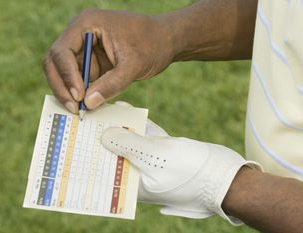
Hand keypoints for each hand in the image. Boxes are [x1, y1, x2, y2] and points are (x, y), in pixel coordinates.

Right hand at [43, 9, 174, 112]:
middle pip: (56, 61)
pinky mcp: (92, 61)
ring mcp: (85, 48)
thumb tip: (88, 104)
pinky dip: (81, 92)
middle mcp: (80, 33)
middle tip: (74, 108)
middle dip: (62, 85)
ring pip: (64, 72)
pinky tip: (88, 105)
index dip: (66, 75)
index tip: (79, 96)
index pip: (62, 50)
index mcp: (87, 24)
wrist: (167, 41)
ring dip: (70, 91)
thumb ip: (111, 84)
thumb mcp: (133, 65)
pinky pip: (79, 78)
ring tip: (81, 110)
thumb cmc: (152, 43)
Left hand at [101, 121, 261, 224]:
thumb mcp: (155, 157)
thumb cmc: (190, 172)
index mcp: (134, 185)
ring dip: (120, 127)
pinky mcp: (166, 151)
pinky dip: (138, 125)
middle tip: (87, 117)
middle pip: (116, 153)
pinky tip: (127, 111)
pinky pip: (147, 136)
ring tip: (103, 109)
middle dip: (103, 136)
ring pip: (131, 141)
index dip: (91, 153)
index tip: (76, 136)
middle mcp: (141, 174)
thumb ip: (128, 144)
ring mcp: (154, 162)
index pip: (106, 169)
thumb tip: (103, 134)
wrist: (225, 176)